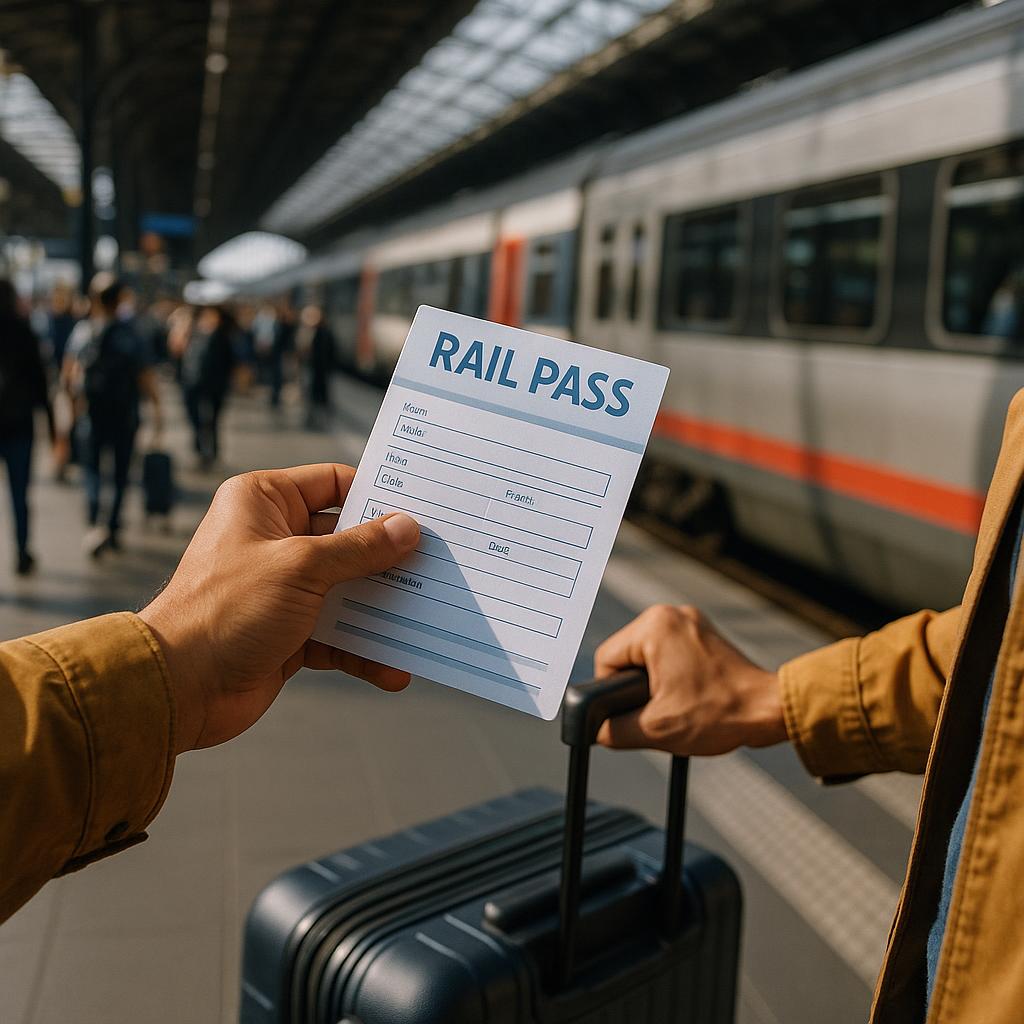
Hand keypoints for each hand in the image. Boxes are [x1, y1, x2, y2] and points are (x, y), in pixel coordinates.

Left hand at [138, 464, 419, 753]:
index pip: (333, 483)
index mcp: (264, 502)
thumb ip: (359, 548)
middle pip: (348, 539)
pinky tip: (394, 669)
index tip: (421, 509)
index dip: (377, 494)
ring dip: (383, 607)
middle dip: (389, 557)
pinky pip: (339, 635)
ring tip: (426, 616)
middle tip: (437, 562)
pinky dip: (365, 650)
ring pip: (348, 589)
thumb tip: (407, 529)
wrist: (178, 688)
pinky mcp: (290, 632)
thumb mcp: (301, 566)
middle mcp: (274, 539)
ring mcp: (283, 588)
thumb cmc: (227, 609)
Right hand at [594, 605, 786, 755]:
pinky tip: (688, 696)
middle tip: (658, 712)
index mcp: (654, 626)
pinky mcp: (704, 634)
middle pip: (628, 657)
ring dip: (654, 684)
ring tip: (675, 706)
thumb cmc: (721, 713)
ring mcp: (691, 621)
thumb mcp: (655, 729)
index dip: (612, 693)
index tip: (633, 712)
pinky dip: (673, 677)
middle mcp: (672, 614)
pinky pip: (671, 654)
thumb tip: (595, 731)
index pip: (607, 659)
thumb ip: (613, 730)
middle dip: (636, 688)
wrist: (771, 711)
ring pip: (649, 657)